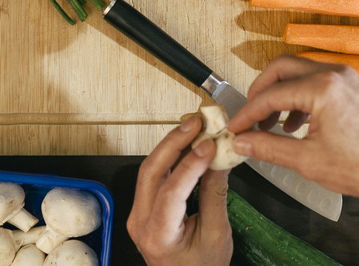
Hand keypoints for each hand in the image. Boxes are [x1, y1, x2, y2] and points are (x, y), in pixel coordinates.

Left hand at [128, 115, 231, 265]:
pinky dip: (171, 158)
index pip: (171, 191)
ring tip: (194, 127)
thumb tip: (219, 159)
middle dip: (174, 142)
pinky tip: (188, 145)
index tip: (210, 144)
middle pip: (151, 172)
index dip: (190, 164)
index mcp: (158, 235)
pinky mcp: (144, 208)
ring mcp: (138, 214)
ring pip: (150, 170)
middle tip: (197, 122)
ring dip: (171, 146)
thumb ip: (215, 195)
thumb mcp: (217, 235)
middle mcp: (140, 222)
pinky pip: (154, 177)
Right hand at [227, 55, 358, 205]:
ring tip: (270, 125)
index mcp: (322, 88)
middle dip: (260, 91)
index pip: (271, 95)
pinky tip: (295, 125)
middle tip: (248, 116)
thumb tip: (242, 142)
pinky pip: (317, 81)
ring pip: (300, 73)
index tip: (234, 126)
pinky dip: (300, 97)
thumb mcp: (307, 160)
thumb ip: (268, 147)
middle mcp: (334, 74)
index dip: (247, 112)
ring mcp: (346, 78)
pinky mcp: (353, 87)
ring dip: (280, 94)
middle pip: (282, 68)